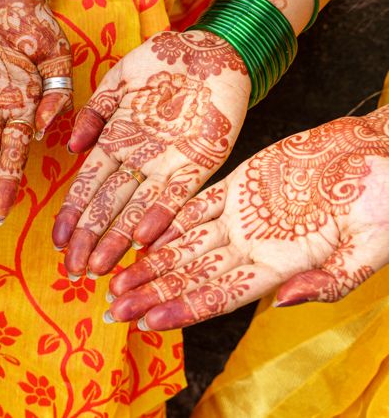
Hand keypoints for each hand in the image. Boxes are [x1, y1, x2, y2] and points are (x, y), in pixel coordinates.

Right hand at [53, 30, 250, 276]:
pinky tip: (143, 239)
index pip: (88, 185)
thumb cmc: (162, 61)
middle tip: (74, 270)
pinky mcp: (200, 161)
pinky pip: (177, 194)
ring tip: (101, 267)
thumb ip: (94, 111)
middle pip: (108, 205)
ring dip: (118, 239)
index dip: (72, 214)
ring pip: (137, 209)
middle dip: (89, 239)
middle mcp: (139, 159)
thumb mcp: (118, 81)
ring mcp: (168, 163)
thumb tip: (71, 147)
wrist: (211, 48)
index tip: (58, 241)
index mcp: (116, 140)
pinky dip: (160, 216)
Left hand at [107, 108, 388, 329]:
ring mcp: (241, 216)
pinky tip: (136, 235)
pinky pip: (193, 205)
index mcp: (282, 266)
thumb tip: (284, 303)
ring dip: (150, 263)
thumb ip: (330, 280)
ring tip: (113, 278)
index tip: (147, 322)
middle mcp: (253, 246)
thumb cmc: (383, 199)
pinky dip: (165, 220)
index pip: (221, 295)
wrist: (378, 151)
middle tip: (112, 309)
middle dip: (152, 294)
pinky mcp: (237, 184)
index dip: (183, 309)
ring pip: (185, 244)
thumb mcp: (371, 244)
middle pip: (192, 276)